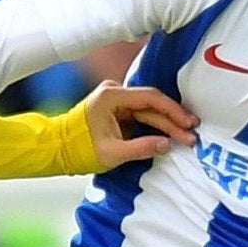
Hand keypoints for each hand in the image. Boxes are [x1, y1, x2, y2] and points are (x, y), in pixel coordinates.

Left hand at [80, 81, 198, 170]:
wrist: (56, 149)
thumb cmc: (77, 150)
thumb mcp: (112, 153)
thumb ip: (141, 148)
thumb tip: (166, 145)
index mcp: (112, 96)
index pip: (150, 98)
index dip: (173, 112)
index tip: (187, 124)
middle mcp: (114, 93)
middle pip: (152, 105)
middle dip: (173, 120)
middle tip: (191, 133)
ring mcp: (115, 101)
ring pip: (148, 111)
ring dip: (166, 124)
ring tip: (185, 136)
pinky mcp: (116, 111)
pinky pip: (141, 116)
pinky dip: (155, 126)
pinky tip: (170, 134)